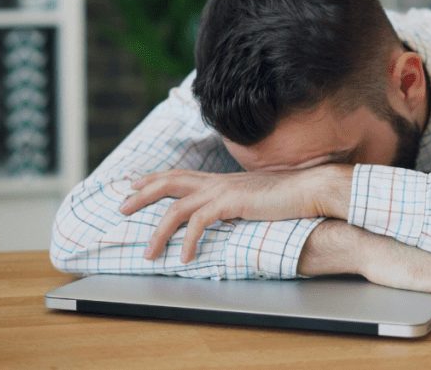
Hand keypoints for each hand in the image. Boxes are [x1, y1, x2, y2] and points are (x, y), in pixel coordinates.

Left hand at [119, 166, 350, 261]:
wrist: (309, 190)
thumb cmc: (288, 197)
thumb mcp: (255, 199)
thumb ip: (237, 204)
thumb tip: (228, 215)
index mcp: (221, 179)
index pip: (179, 174)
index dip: (154, 179)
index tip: (134, 185)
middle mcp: (217, 181)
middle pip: (168, 182)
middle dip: (141, 195)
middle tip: (121, 208)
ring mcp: (222, 190)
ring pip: (176, 208)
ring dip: (159, 232)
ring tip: (149, 253)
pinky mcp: (231, 203)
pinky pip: (199, 223)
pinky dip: (188, 241)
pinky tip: (185, 257)